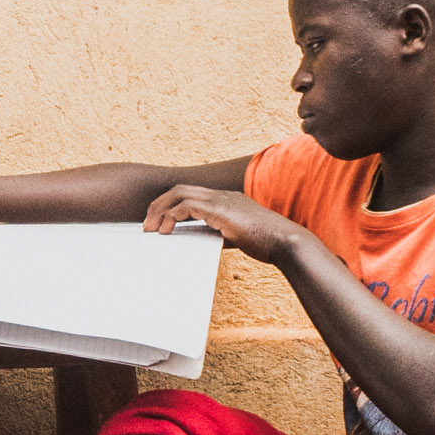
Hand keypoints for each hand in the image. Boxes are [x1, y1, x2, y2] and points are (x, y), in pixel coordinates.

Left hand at [142, 181, 305, 263]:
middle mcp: (222, 195)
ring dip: (161, 210)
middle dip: (159, 205)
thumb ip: (218, 235)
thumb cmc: (268, 244)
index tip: (159, 224)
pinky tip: (166, 231)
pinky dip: (172, 216)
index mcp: (227, 200)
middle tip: (147, 226)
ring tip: (151, 229)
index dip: (171, 206)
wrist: (286, 242)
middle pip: (180, 189)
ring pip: (179, 194)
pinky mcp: (220, 210)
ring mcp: (221, 200)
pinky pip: (186, 206)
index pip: (191, 194)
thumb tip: (197, 242)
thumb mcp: (237, 238)